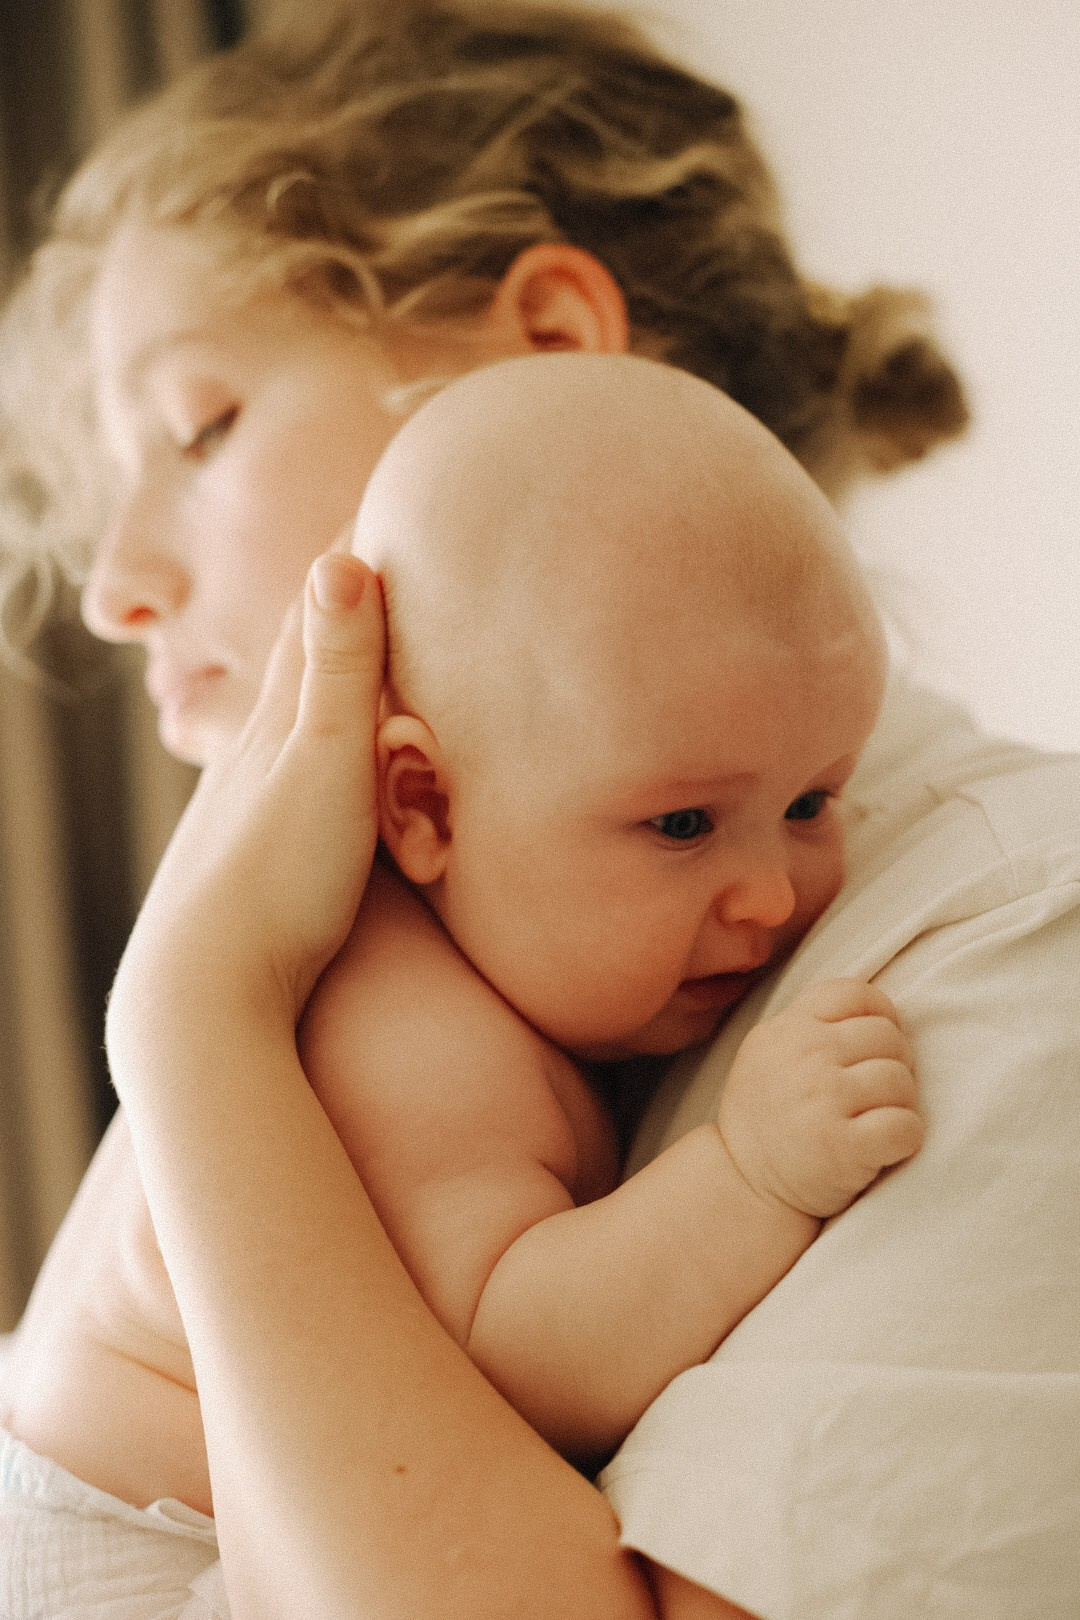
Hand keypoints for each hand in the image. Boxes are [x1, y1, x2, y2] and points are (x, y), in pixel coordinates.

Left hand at [108, 552, 385, 1069]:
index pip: (325, 610)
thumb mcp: (326, 769)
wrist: (202, 991)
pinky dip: (310, 724)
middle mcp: (257, 744)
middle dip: (342, 591)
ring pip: (289, 703)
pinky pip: (285, 758)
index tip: (394, 491)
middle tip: (382, 540)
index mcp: (285, 718)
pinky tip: (308, 744)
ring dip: (324, 657)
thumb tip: (342, 556)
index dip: (359, 550)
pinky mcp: (249, 843)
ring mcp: (246, 794)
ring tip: (354, 626)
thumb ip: (341, 672)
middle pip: (303, 648)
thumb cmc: (277, 885)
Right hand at [716, 978, 922, 1218]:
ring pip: (901, 1081)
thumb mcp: (769, 1051)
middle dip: (893, 1065)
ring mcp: (824, 1099)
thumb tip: (883, 1013)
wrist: (743, 1184)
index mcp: (787, 1027)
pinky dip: (905, 1138)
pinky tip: (883, 1146)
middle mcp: (804, 1055)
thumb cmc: (769, 1117)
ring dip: (901, 1104)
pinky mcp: (843, 1146)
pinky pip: (906, 1126)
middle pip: (888, 1038)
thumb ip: (813, 1024)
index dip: (881, 1017)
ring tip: (874, 1120)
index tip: (876, 1048)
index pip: (856, 994)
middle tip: (874, 1095)